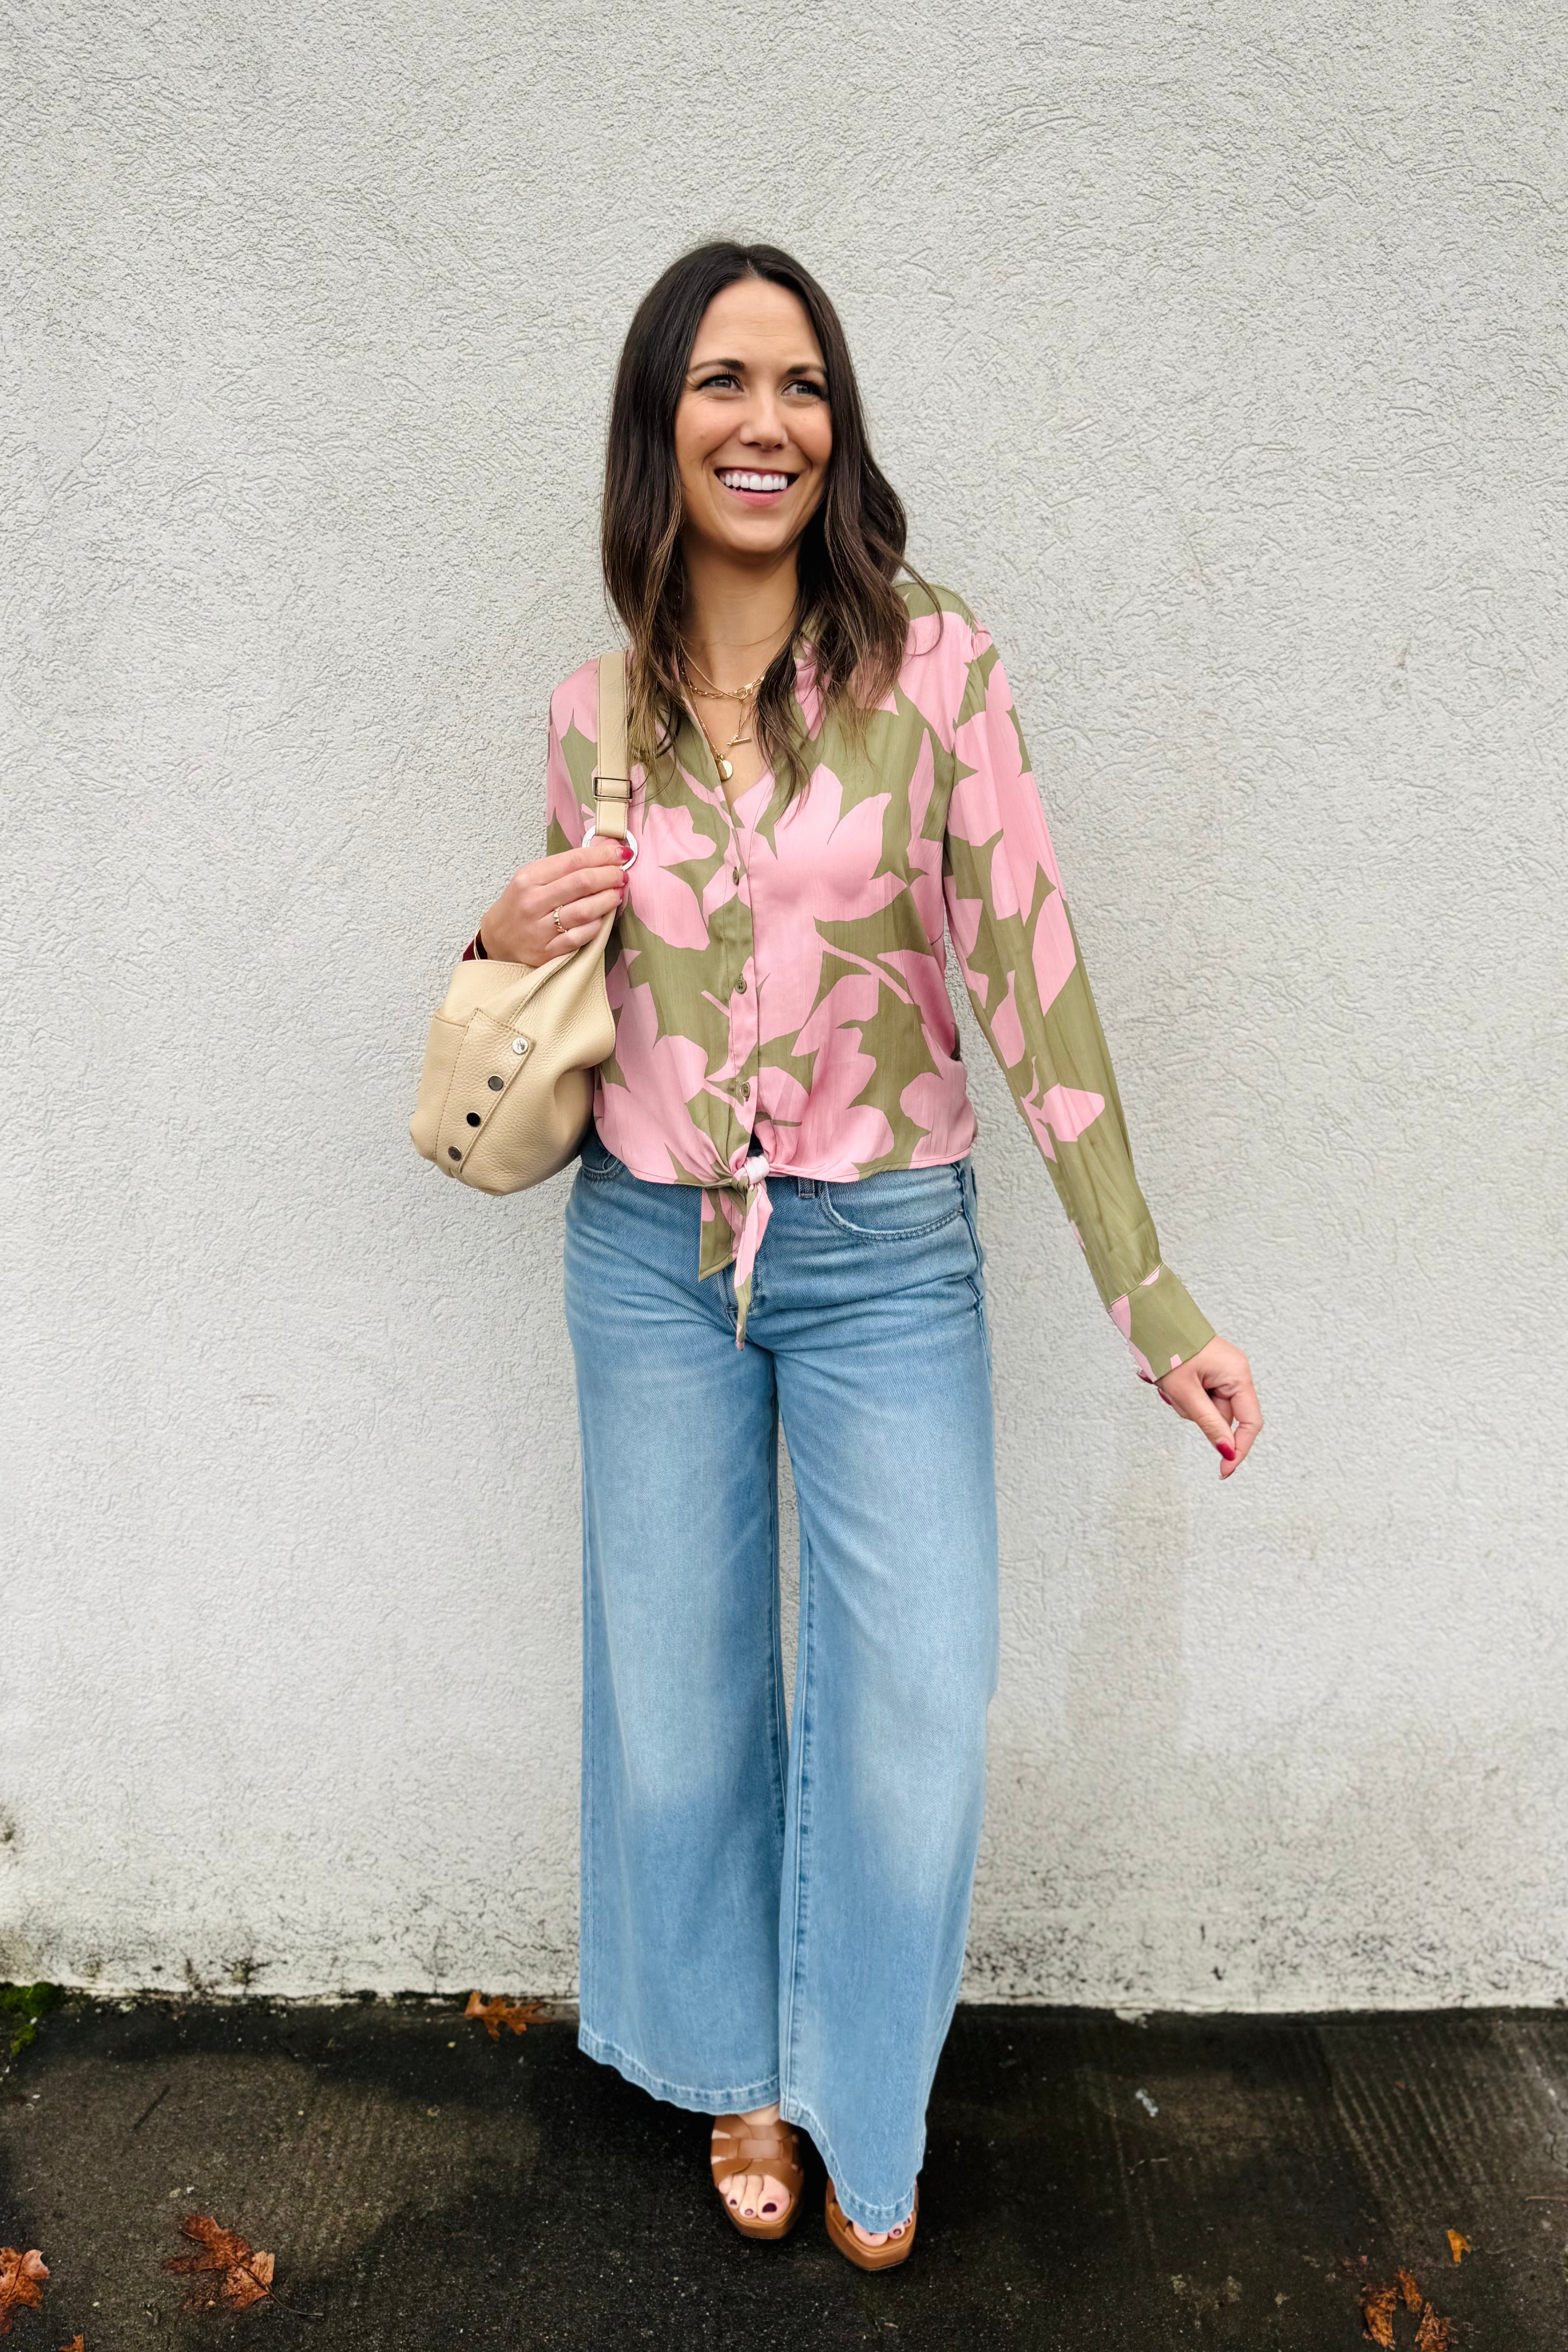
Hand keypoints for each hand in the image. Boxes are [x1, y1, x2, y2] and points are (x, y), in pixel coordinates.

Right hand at [476, 837, 631, 964]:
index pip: (573, 861)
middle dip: (609, 875)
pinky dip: (596, 926)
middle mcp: (533, 902)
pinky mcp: (547, 951)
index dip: (602, 855)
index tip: (621, 853)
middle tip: (622, 874)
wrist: (497, 940)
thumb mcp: (532, 878)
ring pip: (584, 910)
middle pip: (581, 883)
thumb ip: (563, 867)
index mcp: (529, 878)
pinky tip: (603, 919)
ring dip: (608, 900)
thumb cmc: (520, 905)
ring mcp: (540, 928)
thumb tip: (602, 852)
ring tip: (617, 893)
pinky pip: (580, 937)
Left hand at [1154, 1337, 1261, 1478]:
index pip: (1250, 1423)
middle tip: (1172, 1395)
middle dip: (1195, 1415)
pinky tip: (1168, 1382)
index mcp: (1238, 1376)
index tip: (1223, 1470)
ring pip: (1207, 1408)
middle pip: (1223, 1416)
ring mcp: (1222, 1371)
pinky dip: (1183, 1395)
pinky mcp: (1208, 1371)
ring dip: (1185, 1404)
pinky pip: (1200, 1395)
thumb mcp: (1186, 1391)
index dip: (1238, 1449)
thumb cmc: (1168, 1348)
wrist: (1152, 1317)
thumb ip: (1209, 1423)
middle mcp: (1235, 1373)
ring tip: (1167, 1384)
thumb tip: (1227, 1452)